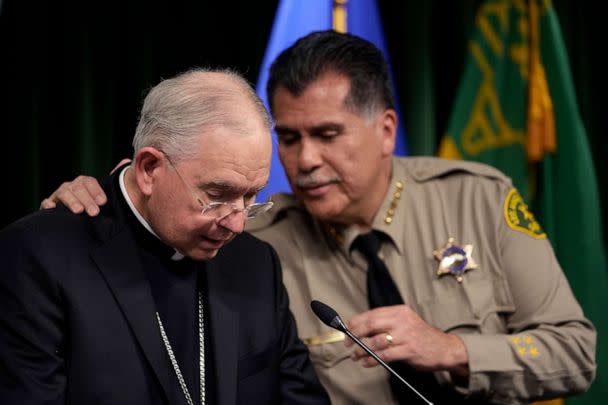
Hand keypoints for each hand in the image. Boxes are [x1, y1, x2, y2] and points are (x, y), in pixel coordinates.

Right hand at [39, 158, 128, 215]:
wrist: (76, 220)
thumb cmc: (92, 205)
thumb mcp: (103, 195)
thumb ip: (113, 180)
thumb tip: (126, 161)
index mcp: (84, 183)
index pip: (89, 182)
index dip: (96, 191)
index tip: (103, 202)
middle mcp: (71, 187)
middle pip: (78, 188)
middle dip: (86, 200)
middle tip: (94, 212)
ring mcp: (59, 195)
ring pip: (64, 194)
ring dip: (71, 201)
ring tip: (78, 211)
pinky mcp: (49, 205)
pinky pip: (46, 202)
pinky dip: (48, 204)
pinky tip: (52, 208)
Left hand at [345, 305, 468, 376]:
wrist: (445, 348)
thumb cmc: (421, 336)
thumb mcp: (405, 322)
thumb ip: (387, 323)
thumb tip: (362, 327)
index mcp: (399, 311)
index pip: (372, 313)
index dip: (356, 321)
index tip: (347, 329)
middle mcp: (401, 320)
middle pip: (370, 324)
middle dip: (354, 334)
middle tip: (347, 343)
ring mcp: (405, 335)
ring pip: (375, 341)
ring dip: (361, 350)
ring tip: (355, 355)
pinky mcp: (409, 350)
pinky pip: (384, 355)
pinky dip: (372, 360)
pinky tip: (367, 362)